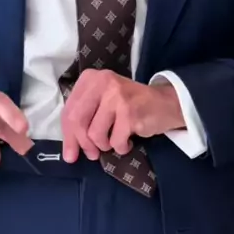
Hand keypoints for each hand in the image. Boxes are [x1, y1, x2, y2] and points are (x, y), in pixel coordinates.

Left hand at [61, 70, 184, 162]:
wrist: (165, 103)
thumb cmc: (128, 105)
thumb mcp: (101, 102)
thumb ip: (83, 119)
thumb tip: (69, 153)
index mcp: (90, 78)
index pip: (68, 111)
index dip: (68, 136)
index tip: (70, 154)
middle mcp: (102, 82)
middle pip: (77, 121)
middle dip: (83, 144)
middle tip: (92, 154)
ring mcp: (117, 97)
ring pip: (95, 134)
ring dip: (104, 145)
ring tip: (114, 141)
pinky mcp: (130, 112)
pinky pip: (115, 141)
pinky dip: (121, 147)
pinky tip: (127, 141)